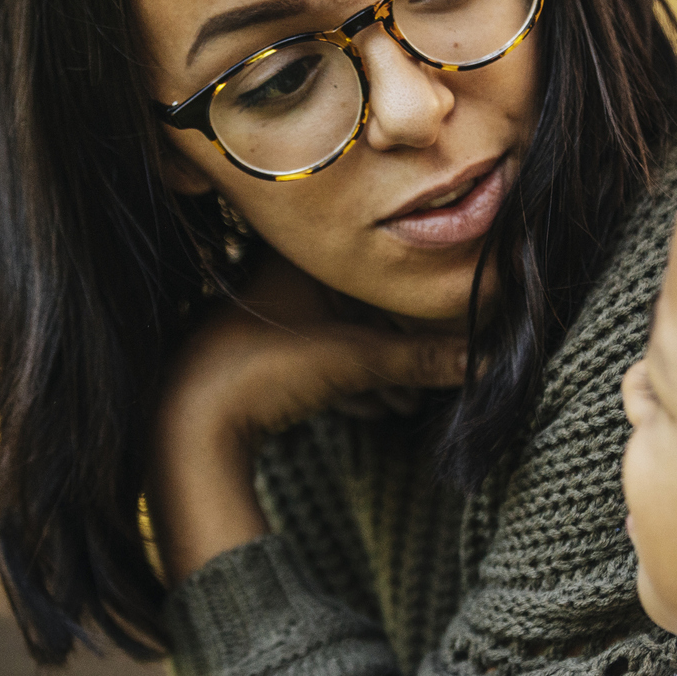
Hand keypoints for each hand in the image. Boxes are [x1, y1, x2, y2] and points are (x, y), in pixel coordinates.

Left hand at [150, 254, 466, 580]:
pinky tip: (370, 409)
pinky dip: (344, 381)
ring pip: (339, 335)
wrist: (189, 424)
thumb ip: (423, 358)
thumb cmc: (264, 372)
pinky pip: (312, 357)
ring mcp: (262, 312)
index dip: (416, 306)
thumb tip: (487, 360)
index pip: (377, 269)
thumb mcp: (357, 361)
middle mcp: (278, 272)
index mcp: (300, 252)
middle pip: (361, 307)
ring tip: (407, 403)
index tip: (447, 334)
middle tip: (431, 380)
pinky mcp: (252, 350)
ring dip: (376, 370)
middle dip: (400, 349)